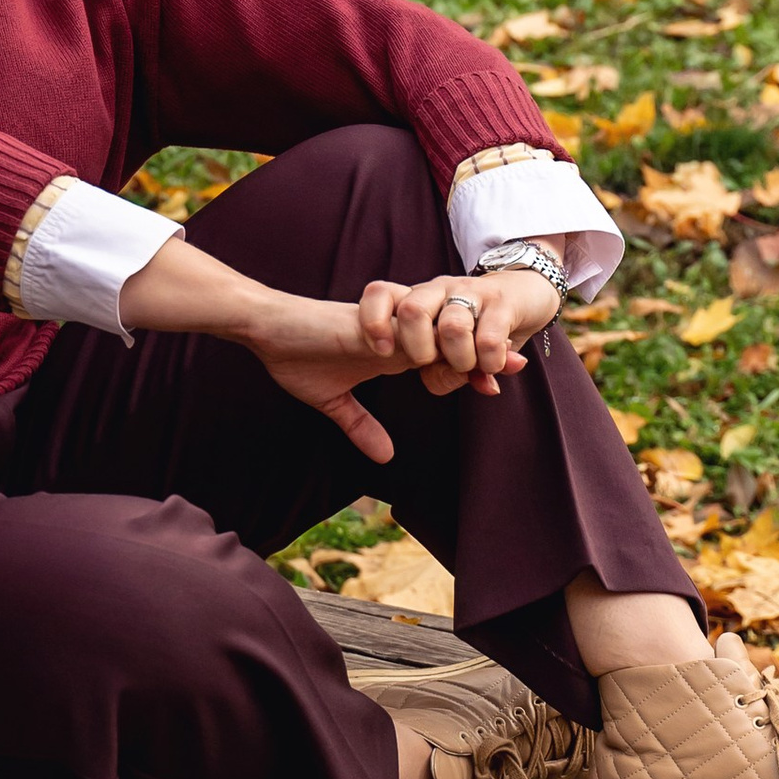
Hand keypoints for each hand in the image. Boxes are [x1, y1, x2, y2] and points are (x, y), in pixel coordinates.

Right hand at [252, 268, 561, 457]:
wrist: (266, 328)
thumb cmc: (296, 357)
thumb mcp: (334, 402)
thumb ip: (361, 425)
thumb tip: (385, 458)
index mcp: (395, 351)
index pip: (443, 356)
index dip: (472, 368)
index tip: (496, 387)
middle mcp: (397, 335)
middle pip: (452, 338)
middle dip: (485, 352)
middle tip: (512, 369)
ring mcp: (385, 325)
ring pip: (436, 329)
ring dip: (461, 349)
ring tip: (481, 371)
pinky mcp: (367, 320)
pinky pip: (403, 328)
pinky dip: (421, 344)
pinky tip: (432, 363)